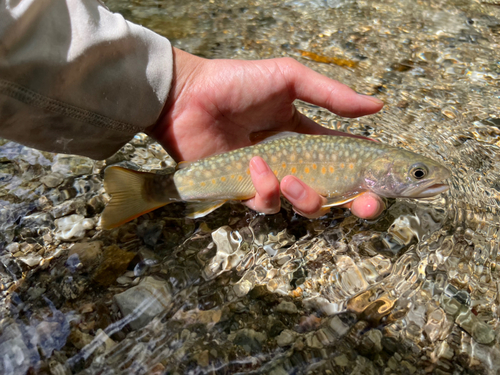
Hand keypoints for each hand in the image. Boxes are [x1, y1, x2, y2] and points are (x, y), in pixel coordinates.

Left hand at [148, 48, 384, 219]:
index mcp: (307, 137)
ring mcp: (269, 179)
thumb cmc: (237, 83)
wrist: (188, 96)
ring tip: (288, 177)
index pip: (345, 161)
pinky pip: (266, 204)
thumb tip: (377, 107)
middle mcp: (292, 162)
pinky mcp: (243, 191)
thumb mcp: (289, 79)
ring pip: (302, 205)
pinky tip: (255, 167)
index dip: (366, 174)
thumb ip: (330, 96)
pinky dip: (266, 190)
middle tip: (365, 206)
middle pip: (332, 193)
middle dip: (353, 204)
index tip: (382, 181)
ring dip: (305, 197)